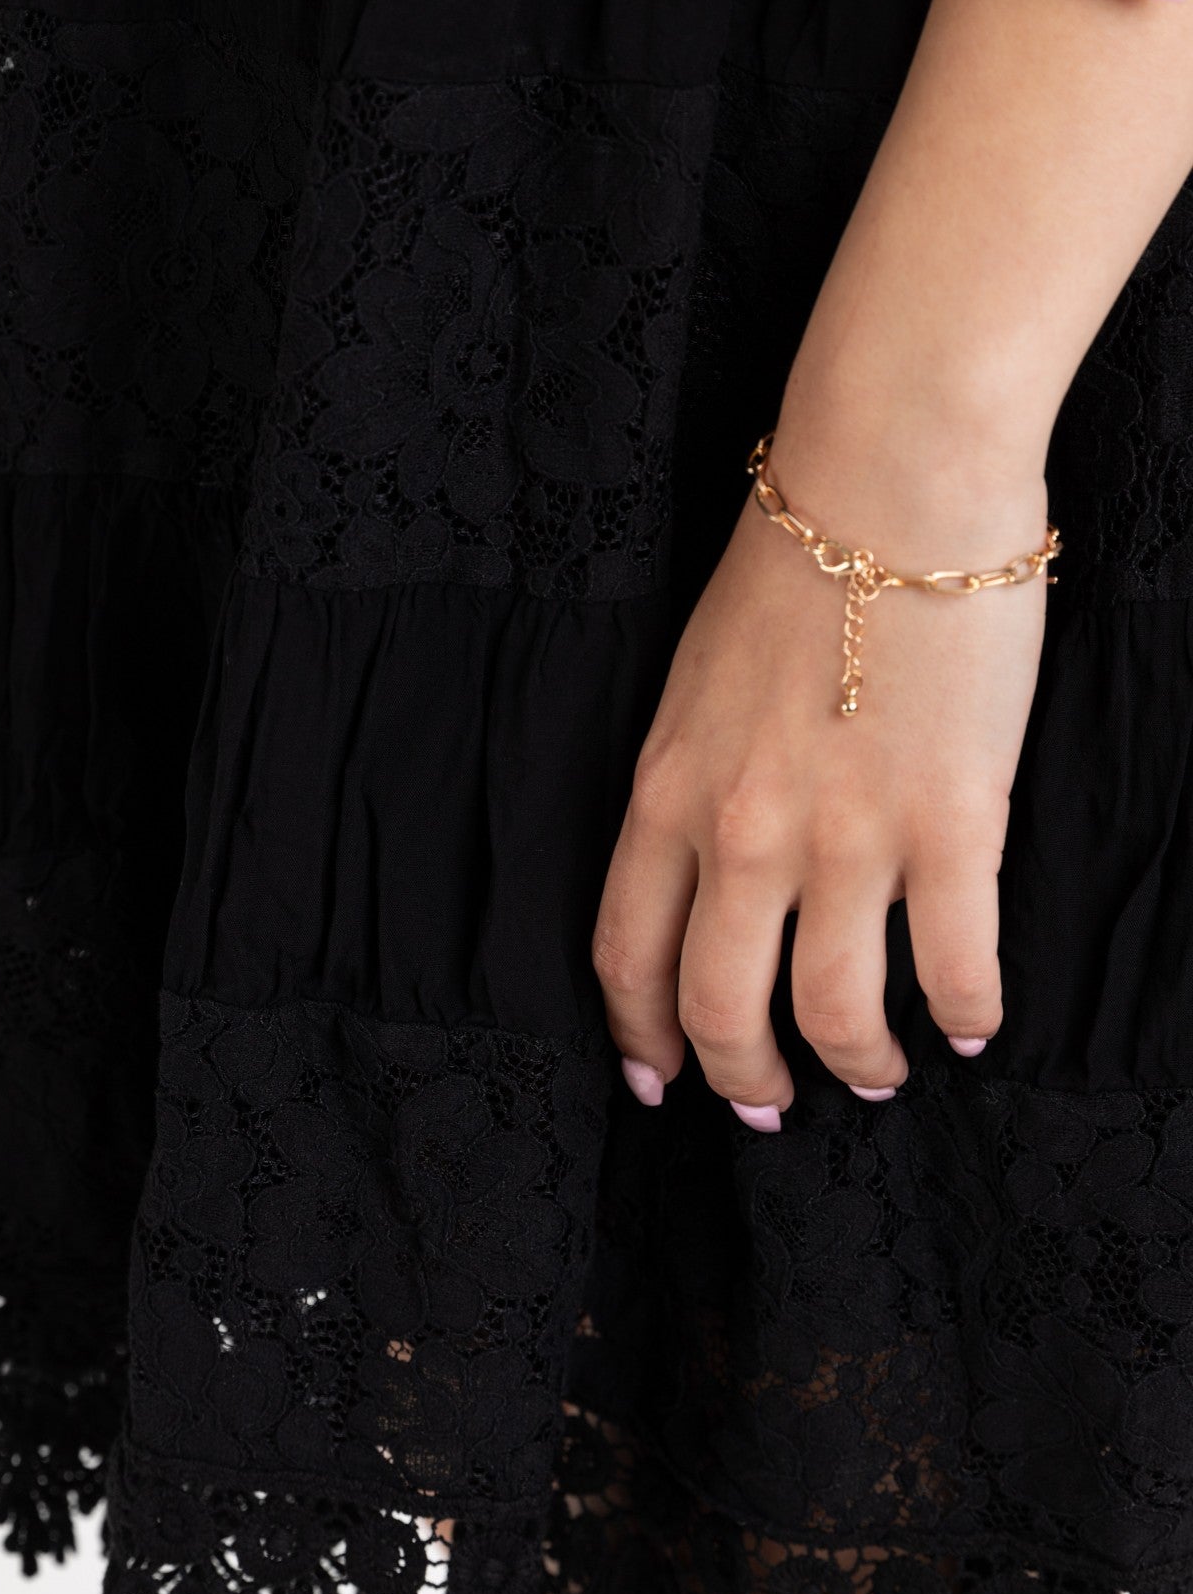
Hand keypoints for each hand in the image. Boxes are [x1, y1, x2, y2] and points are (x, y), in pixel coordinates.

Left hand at [592, 420, 1051, 1125]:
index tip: (660, 1082)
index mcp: (665, 794)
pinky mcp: (952, 826)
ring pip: (833, 1013)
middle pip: (717, 1009)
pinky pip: (954, 965)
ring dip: (856, 1066)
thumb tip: (712, 871)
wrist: (891, 485)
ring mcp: (846, 838)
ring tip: (878, 1076)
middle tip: (771, 1108)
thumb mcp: (691, 685)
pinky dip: (963, 1015)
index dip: (641, 1039)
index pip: (625, 955)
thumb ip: (690, 786)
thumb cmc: (792, 566)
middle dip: (743, 1081)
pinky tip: (969, 1025)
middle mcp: (741, 835)